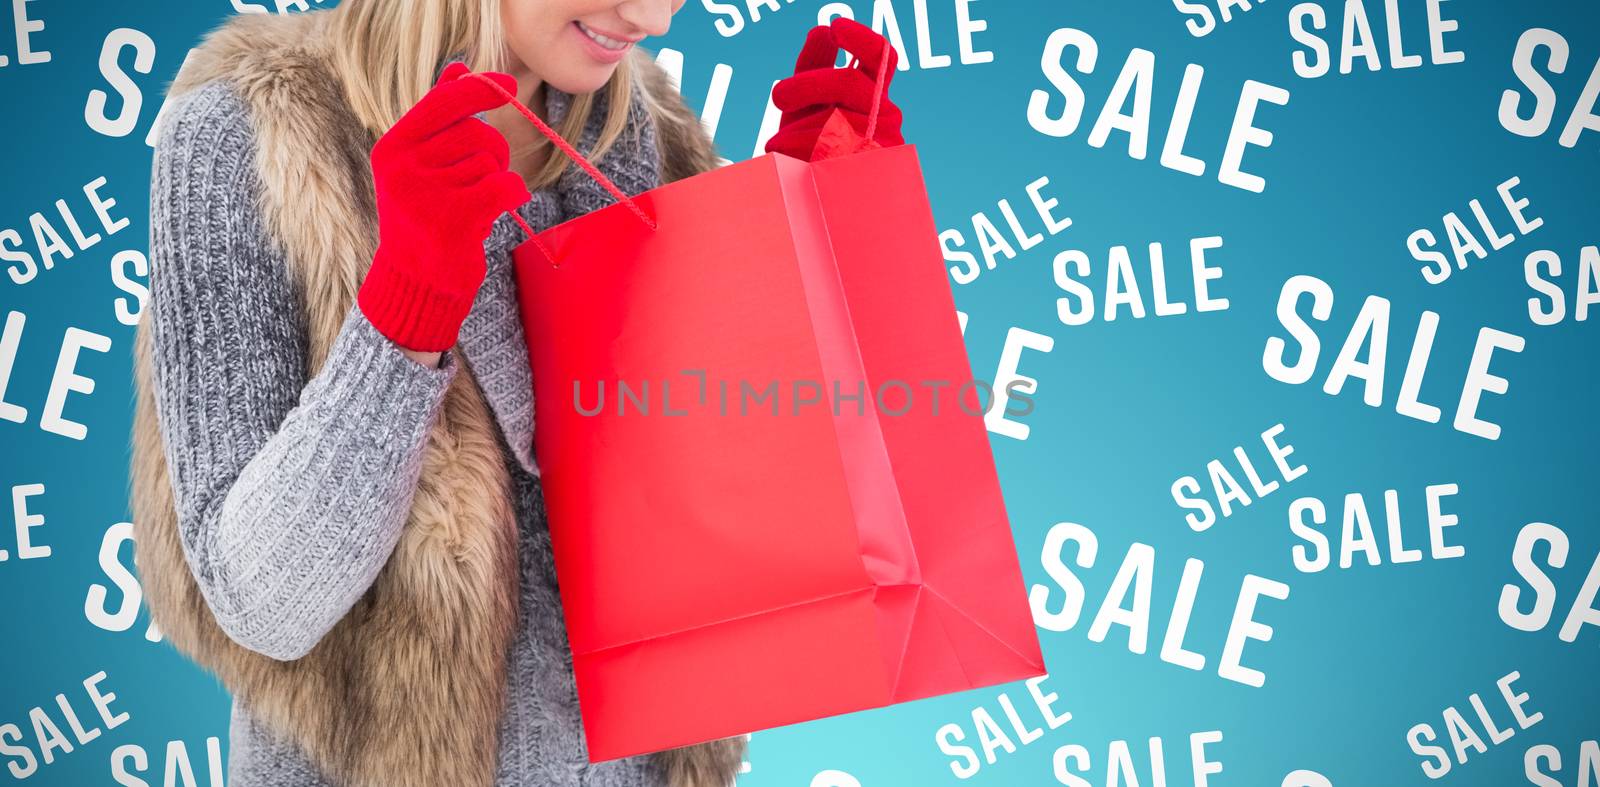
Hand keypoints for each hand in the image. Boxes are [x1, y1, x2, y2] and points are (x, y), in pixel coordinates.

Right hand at [358, 61, 531, 351]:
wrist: (414, 283)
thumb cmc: (423, 219)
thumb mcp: (419, 166)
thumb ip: (437, 120)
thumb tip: (458, 68)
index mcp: (393, 149)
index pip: (443, 103)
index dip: (478, 90)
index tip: (506, 84)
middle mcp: (404, 168)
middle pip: (475, 133)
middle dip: (493, 149)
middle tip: (487, 173)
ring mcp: (427, 194)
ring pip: (491, 162)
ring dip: (496, 180)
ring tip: (478, 203)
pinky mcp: (454, 220)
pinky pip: (504, 186)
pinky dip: (513, 194)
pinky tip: (504, 206)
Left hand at [764, 17, 904, 161]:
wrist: (815, 203)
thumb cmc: (809, 148)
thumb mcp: (807, 103)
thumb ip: (813, 67)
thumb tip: (821, 30)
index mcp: (873, 93)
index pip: (882, 56)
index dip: (862, 38)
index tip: (835, 27)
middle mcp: (885, 116)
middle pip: (849, 82)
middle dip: (807, 84)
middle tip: (778, 96)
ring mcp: (881, 145)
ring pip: (834, 120)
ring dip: (798, 129)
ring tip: (779, 144)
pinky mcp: (866, 173)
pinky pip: (827, 151)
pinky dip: (800, 151)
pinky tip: (788, 158)